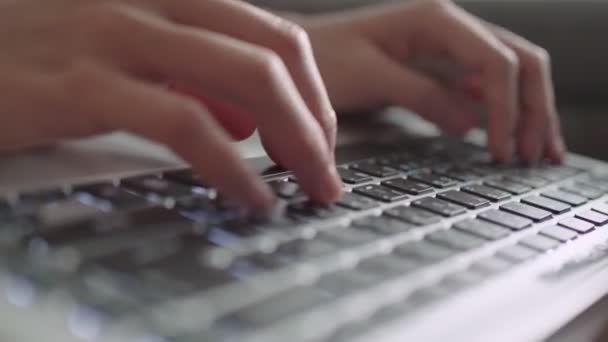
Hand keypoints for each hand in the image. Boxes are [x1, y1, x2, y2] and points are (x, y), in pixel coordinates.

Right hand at [0, 0, 341, 208]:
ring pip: (245, 79)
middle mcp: (151, 6)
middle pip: (274, 56)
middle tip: (327, 173)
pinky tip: (251, 196)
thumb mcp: (126, 56)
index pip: (275, 36)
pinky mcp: (81, 85)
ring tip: (311, 188)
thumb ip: (191, 81)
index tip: (321, 140)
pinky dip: (231, 166)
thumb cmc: (38, 56)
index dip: (314, 92)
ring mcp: (117, 39)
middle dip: (318, 122)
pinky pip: (183, 123)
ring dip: (296, 141)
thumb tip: (245, 126)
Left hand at [299, 0, 564, 162]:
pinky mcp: (441, 67)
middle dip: (534, 109)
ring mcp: (449, 46)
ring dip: (530, 111)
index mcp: (436, 19)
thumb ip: (421, 95)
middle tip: (536, 157)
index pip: (496, 60)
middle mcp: (451, 27)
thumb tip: (470, 124)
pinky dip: (505, 111)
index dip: (506, 108)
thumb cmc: (322, 59)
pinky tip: (509, 135)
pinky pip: (487, 85)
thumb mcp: (368, 77)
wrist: (297, 53)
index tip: (499, 151)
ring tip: (540, 153)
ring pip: (512, 72)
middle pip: (520, 61)